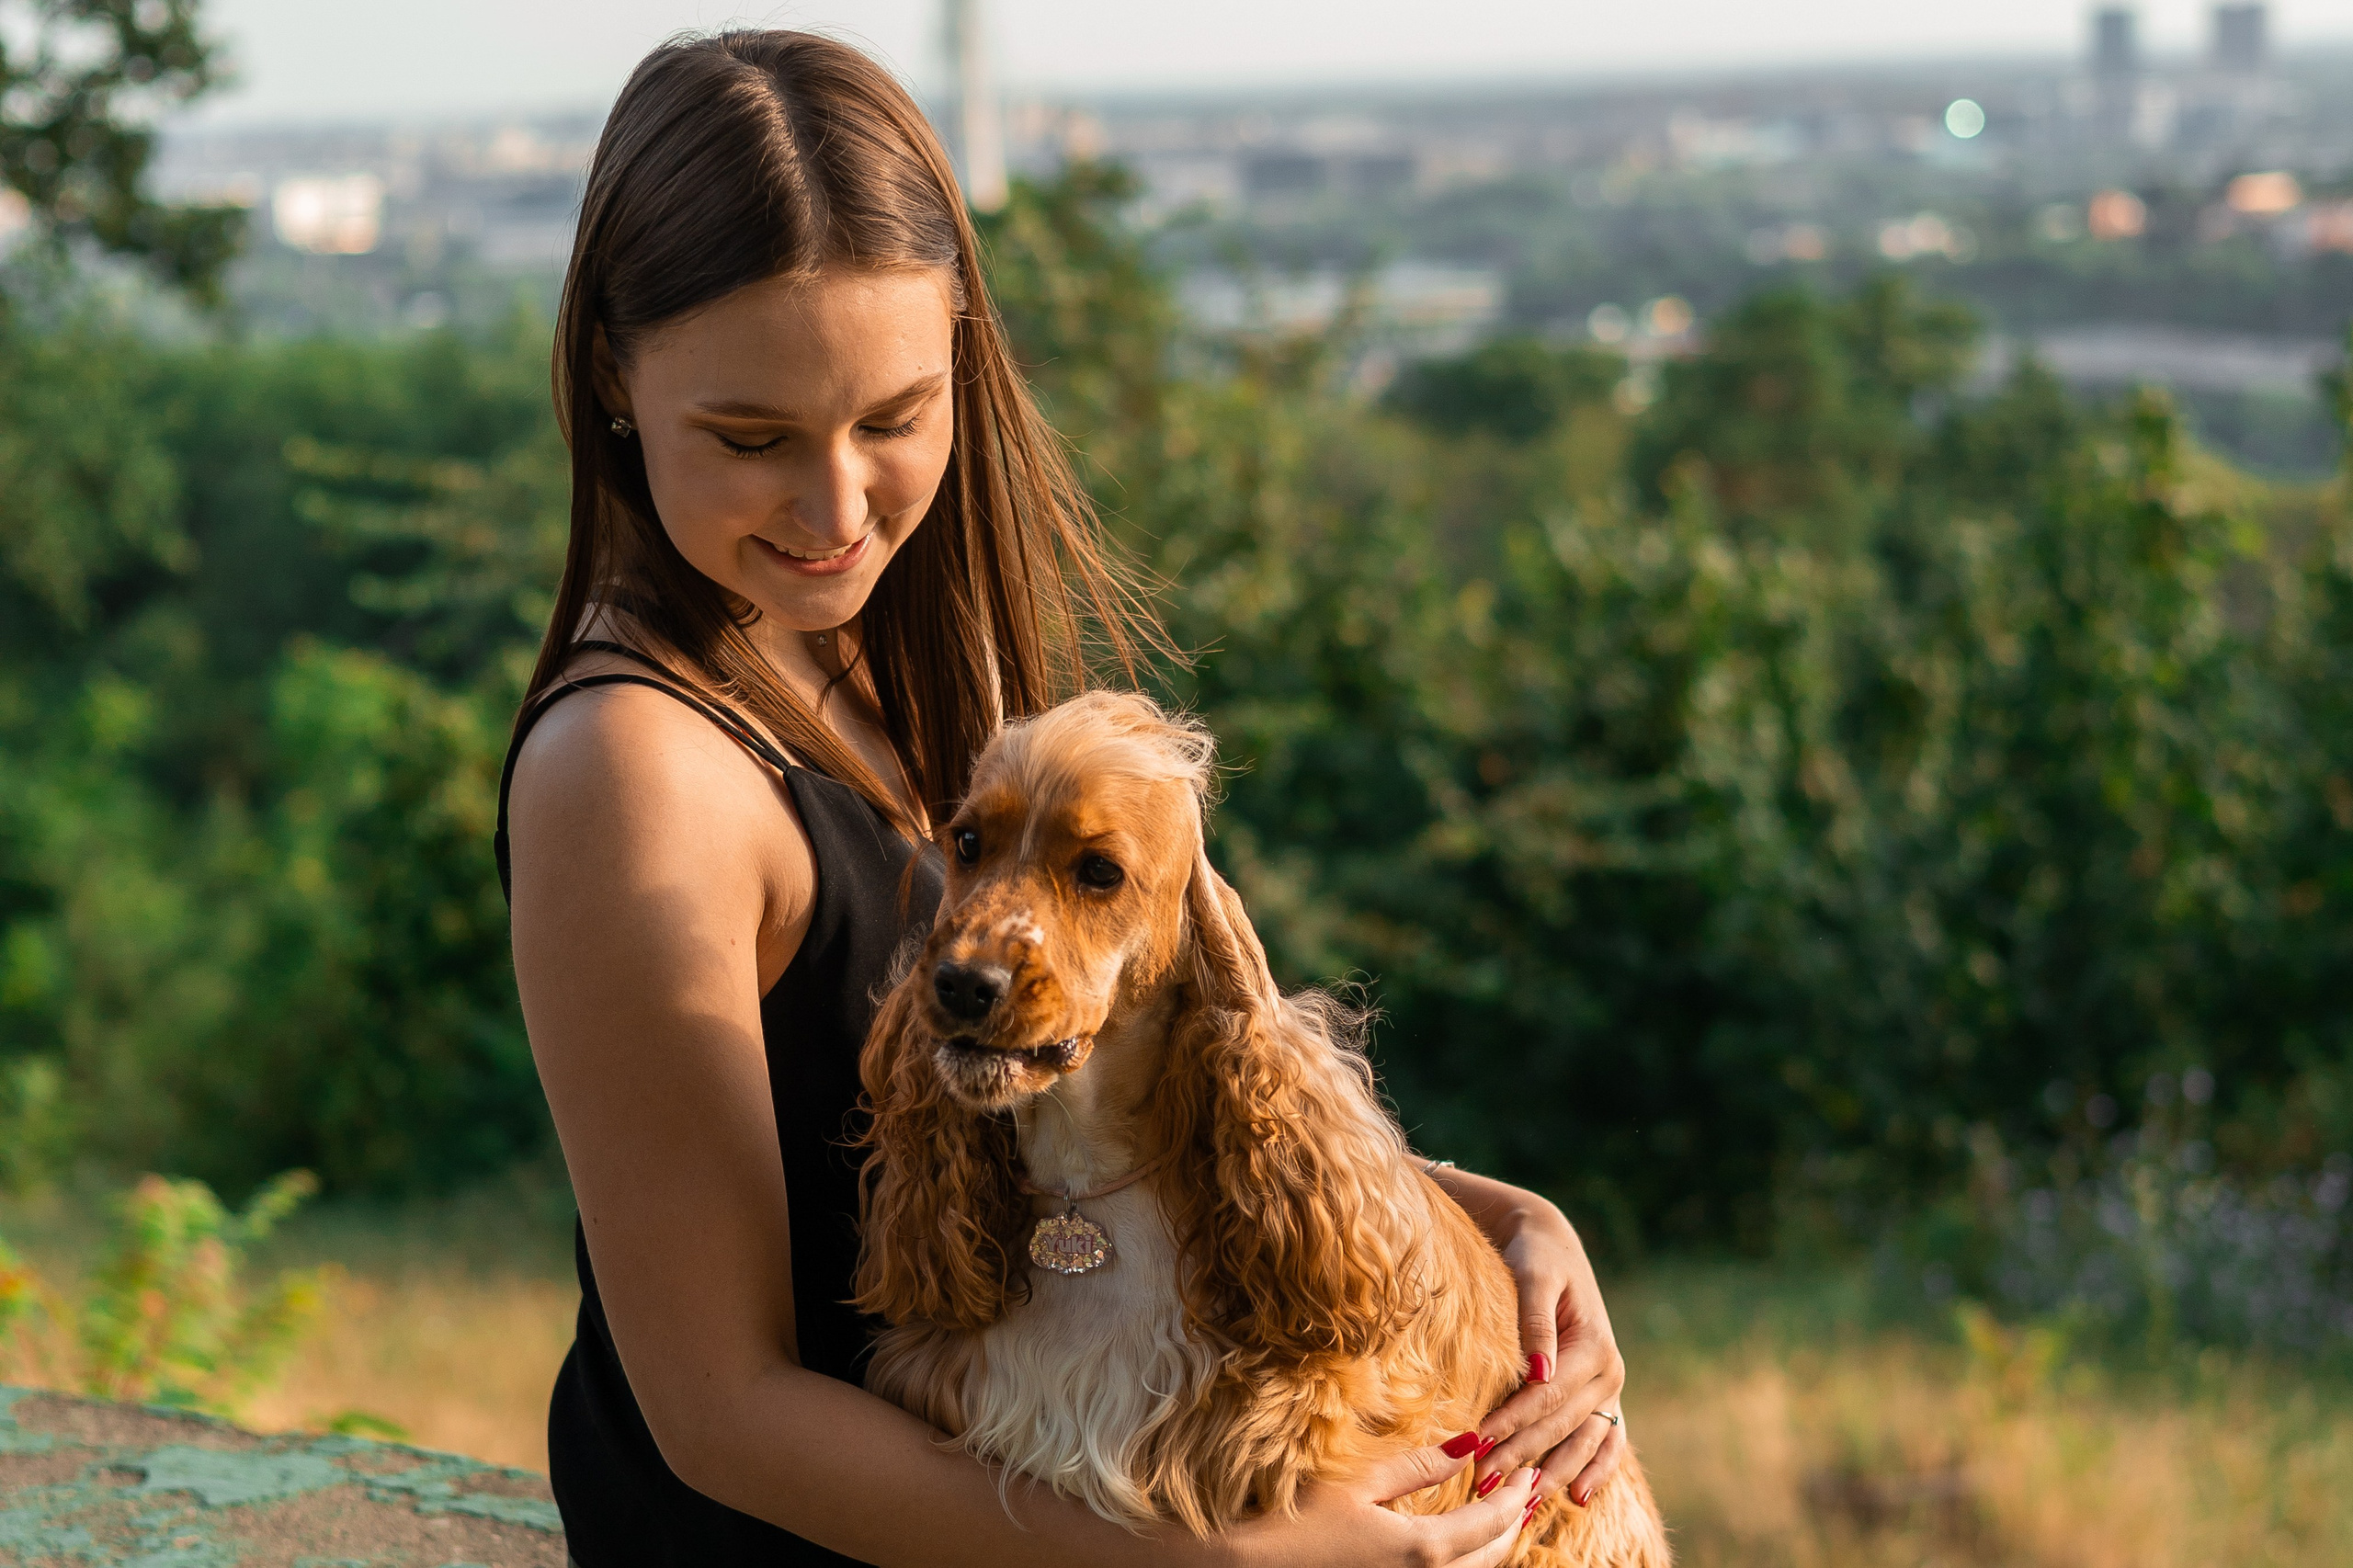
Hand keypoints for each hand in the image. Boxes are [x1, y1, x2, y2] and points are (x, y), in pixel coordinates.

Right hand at [1218, 1441, 1538, 1567]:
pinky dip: (1469, 1560)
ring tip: (1500, 1511)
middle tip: (1522, 1486)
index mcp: (1424, 1548)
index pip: (1492, 1522)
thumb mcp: (1361, 1483)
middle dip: (1514, 1520)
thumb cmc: (1301, 1522)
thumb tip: (1471, 1445)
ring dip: (1495, 1543)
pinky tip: (1462, 1540)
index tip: (1528, 1469)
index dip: (1515, 1494)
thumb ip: (1420, 1467)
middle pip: (1495, 1555)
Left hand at [1438, 1172, 1628, 1508]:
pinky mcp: (1601, 1395)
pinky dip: (1595, 1470)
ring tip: (1521, 1505)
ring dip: (1553, 1475)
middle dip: (1523, 1456)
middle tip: (1483, 1485)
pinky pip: (1605, 1441)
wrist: (1551, 1242)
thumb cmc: (1536, 1256)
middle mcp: (1609, 1373)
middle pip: (1561, 1426)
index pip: (1547, 1396)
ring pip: (1583, 1442)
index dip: (1512, 1422)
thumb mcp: (1534, 1276)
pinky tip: (1576, 1499)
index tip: (1477, 1444)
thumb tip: (1538, 1373)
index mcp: (1596, 1347)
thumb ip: (1535, 1322)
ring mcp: (1609, 1388)